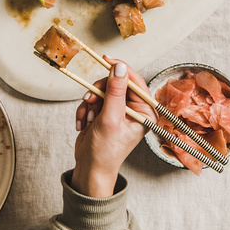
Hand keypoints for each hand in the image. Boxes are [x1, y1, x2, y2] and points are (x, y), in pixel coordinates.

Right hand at [71, 58, 154, 197]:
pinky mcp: (105, 113)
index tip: (107, 59)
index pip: (136, 81)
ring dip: (90, 104)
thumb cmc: (105, 152)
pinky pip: (93, 101)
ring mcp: (119, 111)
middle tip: (90, 100)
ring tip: (89, 119)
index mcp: (145, 112)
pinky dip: (85, 110)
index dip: (121, 69)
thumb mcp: (110, 119)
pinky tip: (84, 124)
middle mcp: (135, 110)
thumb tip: (120, 67)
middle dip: (100, 92)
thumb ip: (115, 92)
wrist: (90, 169)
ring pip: (101, 91)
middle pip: (116, 84)